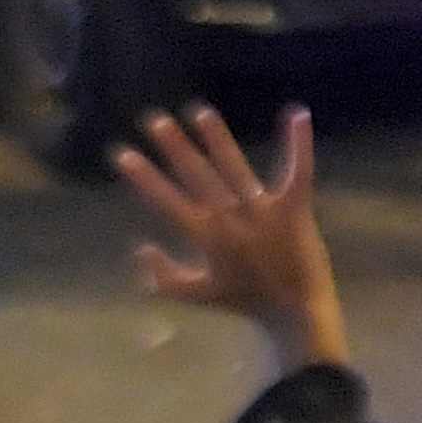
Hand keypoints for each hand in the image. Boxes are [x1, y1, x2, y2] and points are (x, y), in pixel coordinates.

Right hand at [119, 104, 350, 371]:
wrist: (294, 311)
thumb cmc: (244, 301)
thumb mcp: (196, 295)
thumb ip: (164, 276)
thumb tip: (140, 248)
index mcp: (205, 237)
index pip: (167, 201)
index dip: (144, 177)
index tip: (122, 153)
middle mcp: (230, 219)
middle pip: (197, 176)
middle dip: (175, 147)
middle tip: (155, 119)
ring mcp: (263, 212)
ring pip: (234, 168)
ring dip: (217, 139)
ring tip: (200, 111)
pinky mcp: (294, 209)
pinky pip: (298, 172)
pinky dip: (299, 144)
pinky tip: (296, 114)